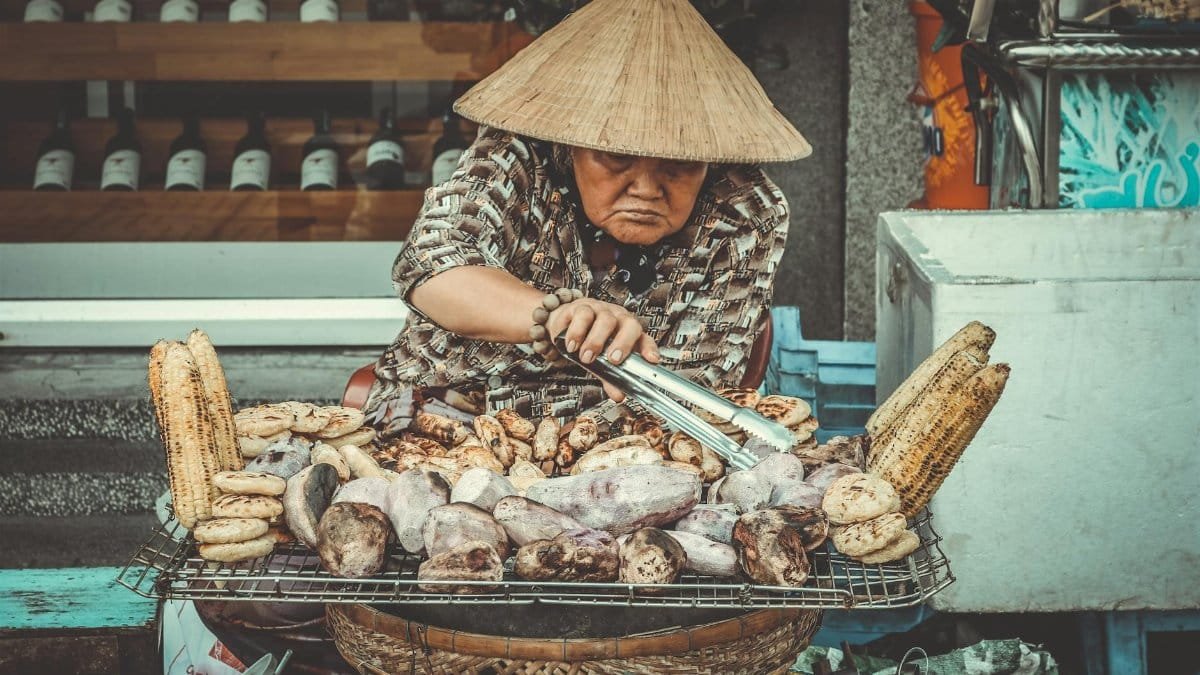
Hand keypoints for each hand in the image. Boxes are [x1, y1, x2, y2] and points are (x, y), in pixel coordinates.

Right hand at [546, 299, 660, 401]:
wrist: (564, 325)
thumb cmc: (589, 341)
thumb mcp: (600, 362)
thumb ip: (610, 378)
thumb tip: (618, 396)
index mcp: (629, 332)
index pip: (644, 339)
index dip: (649, 349)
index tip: (652, 360)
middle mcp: (619, 319)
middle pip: (629, 325)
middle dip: (623, 343)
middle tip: (612, 360)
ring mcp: (601, 310)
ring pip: (605, 320)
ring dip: (596, 341)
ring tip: (585, 357)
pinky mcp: (581, 307)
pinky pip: (582, 315)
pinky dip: (576, 333)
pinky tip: (572, 345)